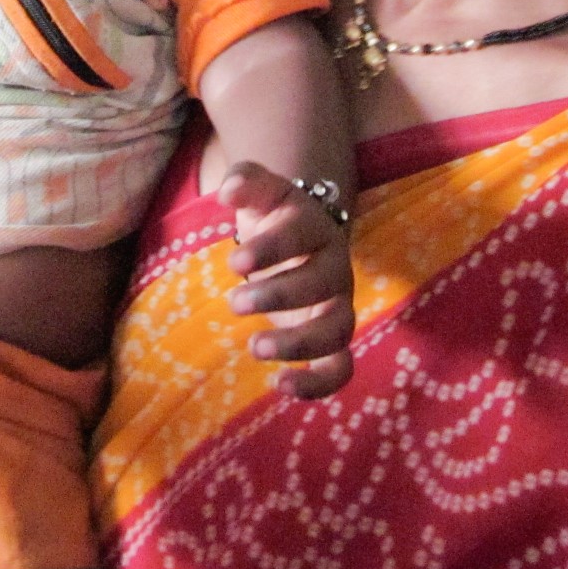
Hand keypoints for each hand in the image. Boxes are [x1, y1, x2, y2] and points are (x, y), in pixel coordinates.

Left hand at [218, 162, 354, 398]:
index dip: (271, 249)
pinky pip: (340, 368)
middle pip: (321, 284)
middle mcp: (335, 268)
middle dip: (278, 294)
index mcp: (316, 228)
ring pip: (337, 330)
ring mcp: (338, 307)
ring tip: (255, 348)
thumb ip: (246, 181)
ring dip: (300, 343)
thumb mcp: (261, 193)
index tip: (234, 260)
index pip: (301, 235)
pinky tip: (281, 387)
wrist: (304, 239)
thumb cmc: (275, 218)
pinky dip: (319, 384)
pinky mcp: (333, 340)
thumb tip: (227, 190)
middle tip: (235, 302)